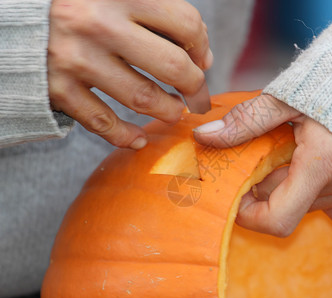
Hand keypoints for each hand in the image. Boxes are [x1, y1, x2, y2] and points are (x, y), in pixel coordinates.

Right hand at [48, 0, 212, 148]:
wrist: (14, 17)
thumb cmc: (80, 6)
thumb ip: (161, 16)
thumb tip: (203, 56)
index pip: (185, 24)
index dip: (202, 47)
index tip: (202, 61)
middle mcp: (99, 24)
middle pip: (172, 66)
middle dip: (195, 88)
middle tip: (198, 97)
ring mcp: (77, 59)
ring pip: (143, 98)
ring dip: (168, 112)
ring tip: (175, 112)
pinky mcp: (58, 88)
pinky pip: (102, 123)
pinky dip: (126, 137)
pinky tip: (139, 139)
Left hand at [193, 94, 331, 236]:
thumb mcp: (291, 96)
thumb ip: (247, 120)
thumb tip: (206, 137)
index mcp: (323, 162)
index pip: (277, 218)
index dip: (248, 215)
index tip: (235, 195)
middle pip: (287, 203)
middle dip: (267, 183)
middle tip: (264, 152)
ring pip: (309, 202)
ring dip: (294, 183)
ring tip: (298, 149)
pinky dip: (320, 188)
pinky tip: (325, 160)